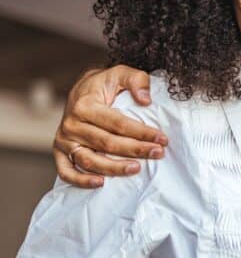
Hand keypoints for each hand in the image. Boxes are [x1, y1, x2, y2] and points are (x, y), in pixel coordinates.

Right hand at [53, 65, 167, 186]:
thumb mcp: (121, 73)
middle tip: (158, 153)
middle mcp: (72, 124)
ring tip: (137, 169)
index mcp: (85, 105)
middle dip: (135, 150)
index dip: (141, 133)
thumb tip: (146, 99)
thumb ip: (137, 80)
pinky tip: (101, 183)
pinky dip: (81, 180)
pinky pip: (67, 171)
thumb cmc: (104, 85)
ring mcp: (64, 140)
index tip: (162, 139)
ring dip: (114, 168)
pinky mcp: (61, 151)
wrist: (81, 91)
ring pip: (89, 160)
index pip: (118, 123)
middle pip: (106, 143)